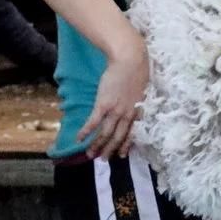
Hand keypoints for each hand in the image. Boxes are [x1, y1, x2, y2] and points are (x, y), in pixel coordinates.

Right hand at [79, 43, 149, 157]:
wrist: (130, 60)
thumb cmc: (138, 70)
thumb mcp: (142, 90)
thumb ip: (138, 101)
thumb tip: (133, 105)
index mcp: (138, 112)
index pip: (132, 134)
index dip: (125, 145)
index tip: (121, 155)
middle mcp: (128, 115)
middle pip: (117, 138)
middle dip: (109, 150)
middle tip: (102, 159)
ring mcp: (116, 111)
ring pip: (105, 134)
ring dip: (96, 145)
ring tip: (89, 154)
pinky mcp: (103, 104)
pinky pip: (93, 123)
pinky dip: (85, 132)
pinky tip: (78, 139)